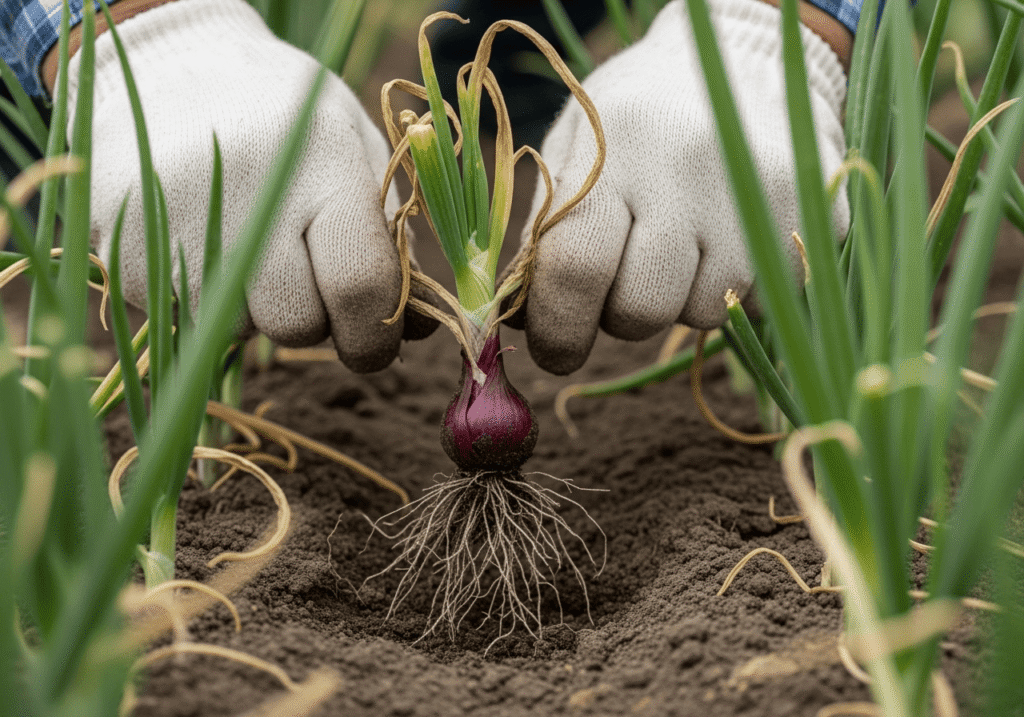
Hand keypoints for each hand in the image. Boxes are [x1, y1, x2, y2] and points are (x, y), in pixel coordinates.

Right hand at [66, 0, 422, 372]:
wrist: (165, 70)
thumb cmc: (287, 120)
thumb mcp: (354, 151)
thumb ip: (390, 239)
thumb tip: (417, 330)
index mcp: (323, 164)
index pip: (360, 284)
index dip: (375, 336)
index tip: (374, 346)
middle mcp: (250, 193)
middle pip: (296, 325)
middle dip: (312, 322)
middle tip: (303, 278)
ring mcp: (180, 222)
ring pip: (238, 331)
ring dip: (253, 308)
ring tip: (246, 240)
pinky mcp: (124, 246)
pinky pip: (184, 317)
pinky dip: (202, 296)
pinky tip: (202, 239)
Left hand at [515, 0, 848, 374]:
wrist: (745, 55)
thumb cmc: (640, 112)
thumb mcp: (577, 147)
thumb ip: (545, 231)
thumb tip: (521, 322)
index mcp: (616, 148)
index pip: (577, 269)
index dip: (556, 328)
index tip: (554, 350)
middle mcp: (689, 170)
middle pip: (641, 309)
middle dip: (620, 317)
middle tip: (623, 281)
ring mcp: (759, 193)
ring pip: (703, 314)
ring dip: (680, 301)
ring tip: (682, 246)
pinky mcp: (811, 213)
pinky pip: (761, 301)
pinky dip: (735, 292)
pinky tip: (727, 242)